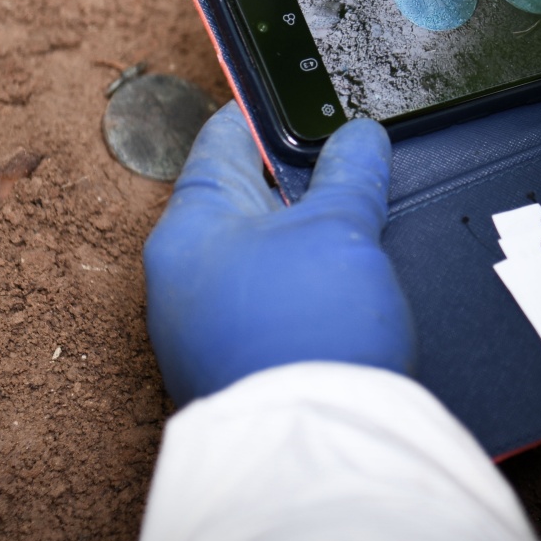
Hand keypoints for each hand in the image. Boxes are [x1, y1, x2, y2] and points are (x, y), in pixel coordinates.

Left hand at [142, 103, 415, 402]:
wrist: (312, 448)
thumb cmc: (307, 330)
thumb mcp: (341, 229)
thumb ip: (350, 175)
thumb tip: (358, 136)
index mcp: (187, 228)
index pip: (220, 143)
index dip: (257, 113)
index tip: (280, 93)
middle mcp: (182, 278)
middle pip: (239, 203)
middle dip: (289, 179)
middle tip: (336, 152)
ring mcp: (204, 329)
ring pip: (253, 257)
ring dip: (298, 236)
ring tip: (349, 217)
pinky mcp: (235, 368)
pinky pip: (265, 304)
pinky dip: (299, 284)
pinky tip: (339, 284)